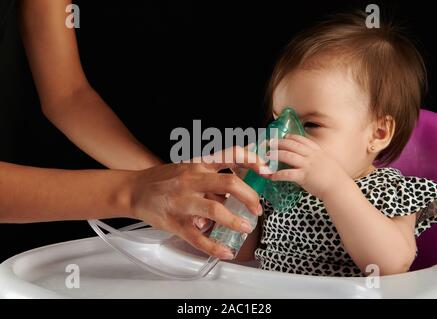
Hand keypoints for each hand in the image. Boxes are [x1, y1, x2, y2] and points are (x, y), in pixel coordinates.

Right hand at [128, 147, 266, 259]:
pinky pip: (198, 237)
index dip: (251, 160)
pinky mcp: (176, 222)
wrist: (133, 190)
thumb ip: (212, 179)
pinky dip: (214, 247)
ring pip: (216, 209)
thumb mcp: (188, 169)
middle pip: (229, 183)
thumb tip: (236, 192)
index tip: (266, 169)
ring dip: (235, 221)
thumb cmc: (164, 179)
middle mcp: (192, 180)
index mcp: (198, 165)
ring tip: (246, 227)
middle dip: (250, 196)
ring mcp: (183, 202)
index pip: (229, 155)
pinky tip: (226, 251)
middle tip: (258, 208)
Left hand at [267, 134, 348, 199]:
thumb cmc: (335, 178)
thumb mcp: (327, 163)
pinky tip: (271, 176)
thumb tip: (309, 161)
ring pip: (287, 156)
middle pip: (291, 145)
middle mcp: (312, 156)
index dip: (291, 137)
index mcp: (318, 152)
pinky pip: (287, 174)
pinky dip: (277, 175)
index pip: (302, 140)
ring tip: (266, 156)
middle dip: (279, 143)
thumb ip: (317, 160)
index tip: (284, 136)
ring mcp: (307, 165)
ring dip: (275, 155)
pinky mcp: (304, 176)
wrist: (340, 188)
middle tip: (269, 143)